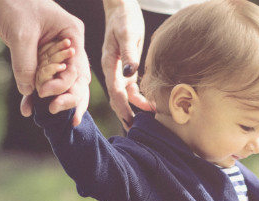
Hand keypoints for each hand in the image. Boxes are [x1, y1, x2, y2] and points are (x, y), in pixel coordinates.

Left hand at [0, 0, 89, 125]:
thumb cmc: (15, 4)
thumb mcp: (22, 34)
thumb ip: (26, 63)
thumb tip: (29, 91)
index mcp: (72, 35)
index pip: (76, 67)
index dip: (64, 85)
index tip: (45, 93)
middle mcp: (67, 46)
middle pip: (74, 78)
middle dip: (68, 97)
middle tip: (54, 111)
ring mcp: (53, 53)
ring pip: (58, 82)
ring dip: (51, 99)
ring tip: (43, 115)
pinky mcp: (37, 58)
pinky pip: (39, 79)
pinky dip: (32, 93)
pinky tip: (26, 108)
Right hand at [101, 0, 153, 129]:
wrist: (121, 9)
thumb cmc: (124, 19)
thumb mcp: (127, 34)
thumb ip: (129, 55)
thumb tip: (130, 74)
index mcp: (109, 64)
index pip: (115, 91)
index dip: (122, 107)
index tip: (130, 121)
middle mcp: (112, 71)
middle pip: (117, 98)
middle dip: (125, 114)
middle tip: (136, 131)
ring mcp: (119, 71)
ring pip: (125, 95)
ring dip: (134, 108)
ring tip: (147, 122)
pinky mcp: (127, 68)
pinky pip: (131, 89)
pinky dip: (139, 98)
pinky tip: (149, 106)